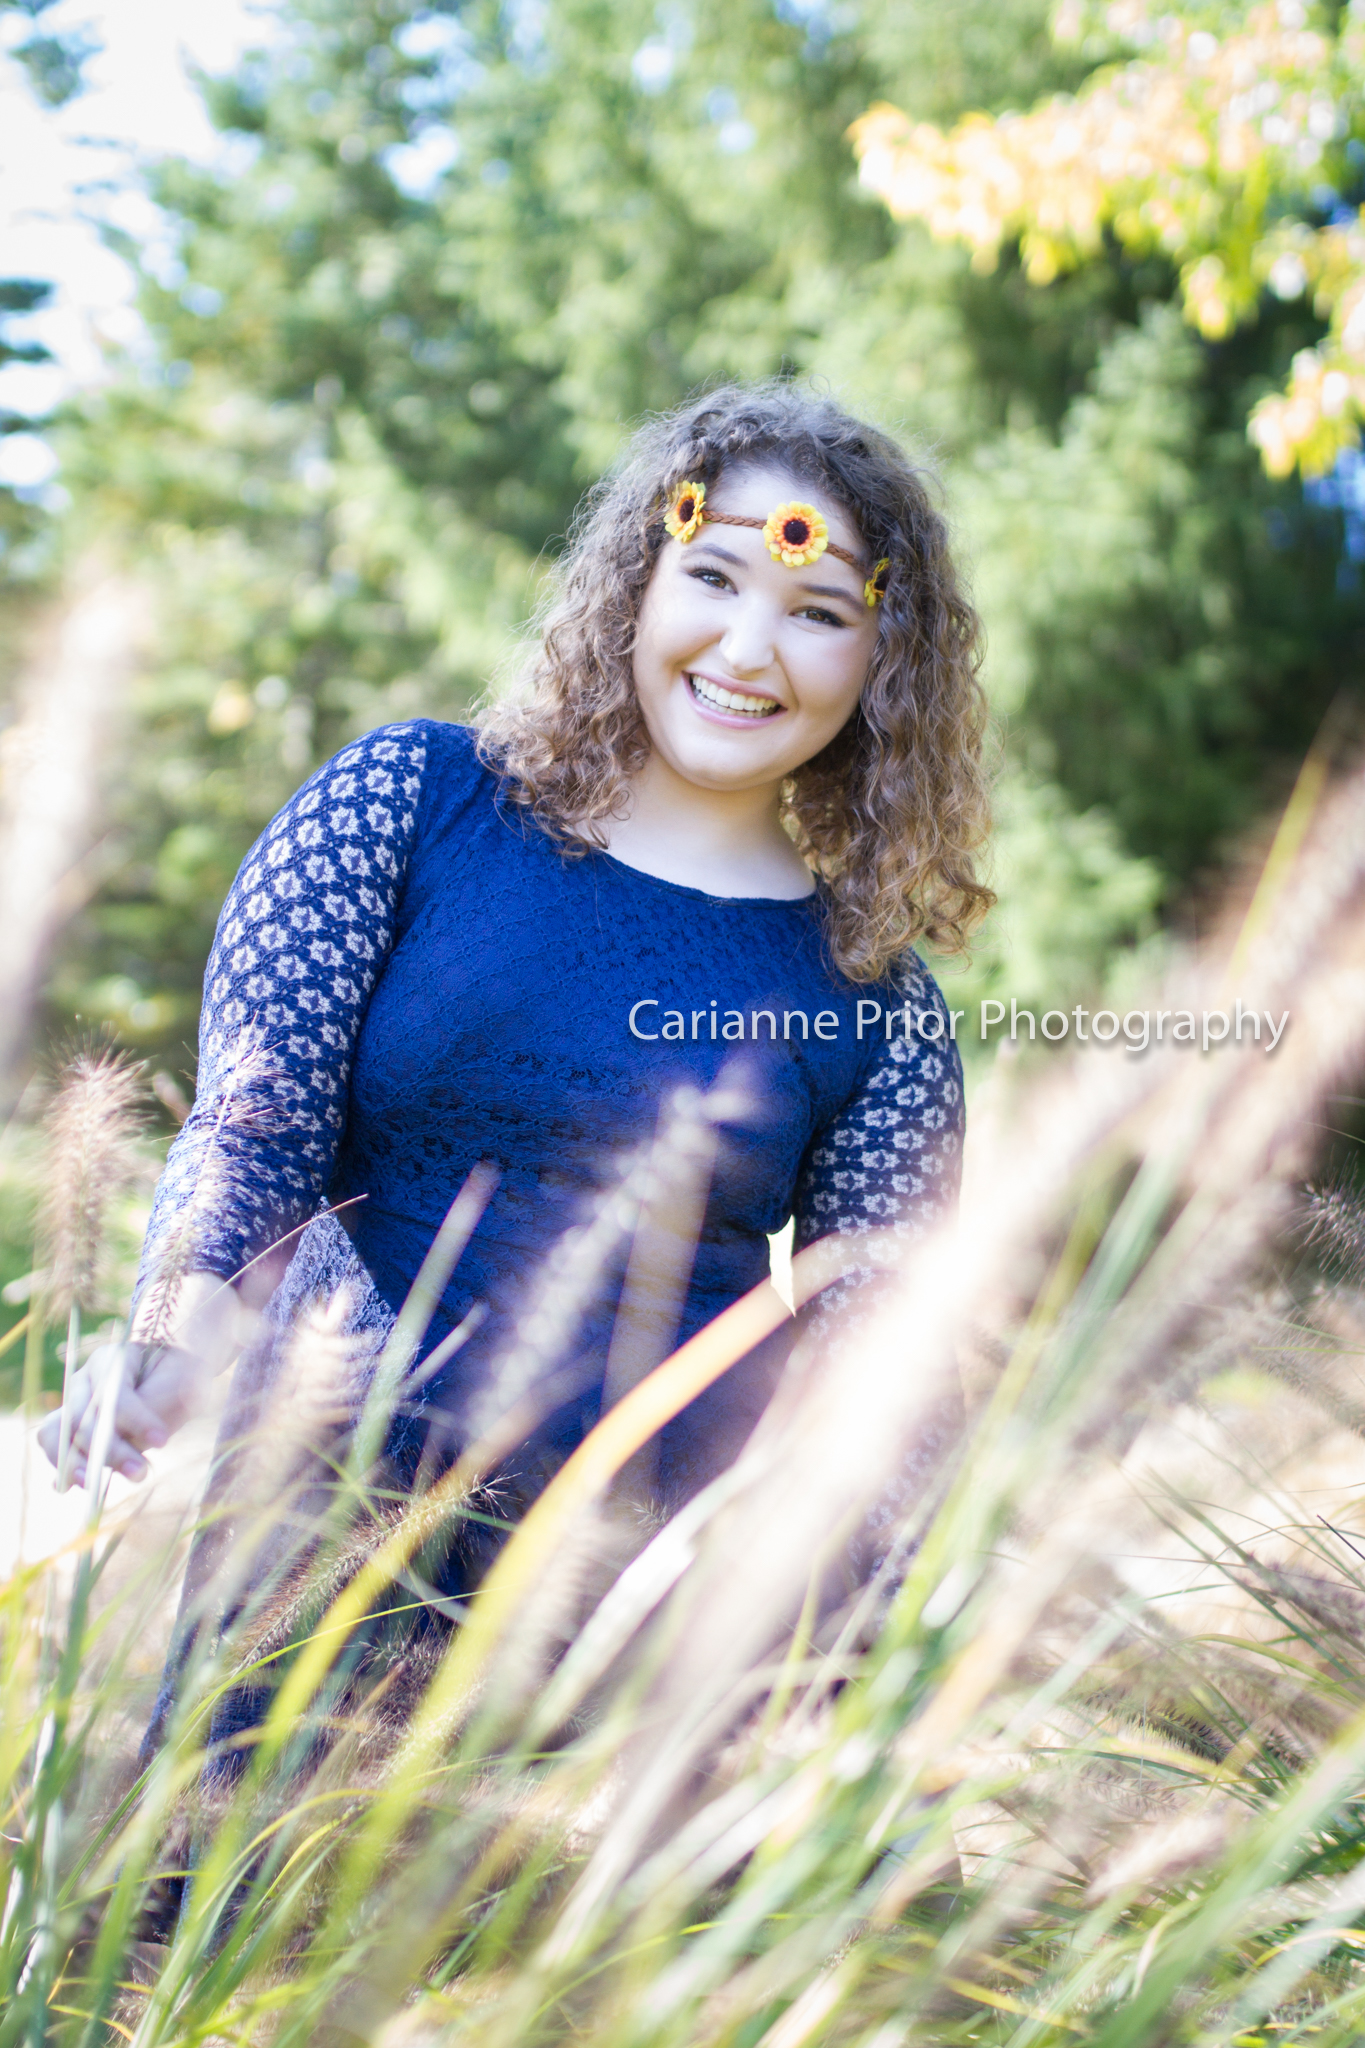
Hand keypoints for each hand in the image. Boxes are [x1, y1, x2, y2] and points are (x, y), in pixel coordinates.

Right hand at [37, 1341, 212, 1491]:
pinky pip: (54, 1445)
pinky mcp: (71, 1428)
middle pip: (84, 1418)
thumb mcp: (176, 1384)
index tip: (162, 1441)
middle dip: (110, 1450)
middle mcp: (85, 1380)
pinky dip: (60, 1466)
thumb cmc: (174, 1378)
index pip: (114, 1393)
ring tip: (92, 1483)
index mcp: (112, 1359)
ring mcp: (73, 1403)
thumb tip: (134, 1439)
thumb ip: (154, 1406)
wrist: (168, 1378)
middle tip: (140, 1472)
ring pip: (56, 1432)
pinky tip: (66, 1485)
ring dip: (74, 1462)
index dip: (136, 1420)